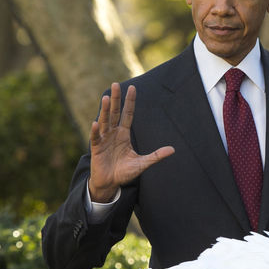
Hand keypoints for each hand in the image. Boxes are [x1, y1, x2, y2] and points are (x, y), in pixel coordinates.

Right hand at [88, 83, 174, 201]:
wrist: (111, 183)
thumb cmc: (125, 172)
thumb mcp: (142, 163)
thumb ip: (155, 156)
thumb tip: (172, 150)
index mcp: (124, 134)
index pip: (127, 114)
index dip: (130, 102)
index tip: (132, 88)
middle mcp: (113, 133)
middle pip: (115, 113)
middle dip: (115, 99)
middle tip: (115, 85)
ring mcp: (104, 139)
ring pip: (104, 122)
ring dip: (105, 111)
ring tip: (105, 98)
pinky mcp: (96, 148)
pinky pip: (95, 138)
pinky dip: (95, 131)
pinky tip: (95, 123)